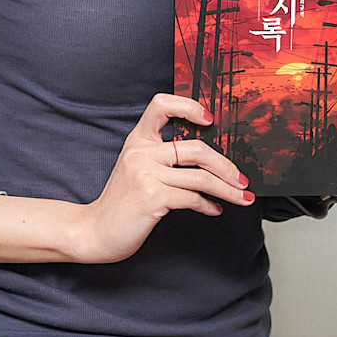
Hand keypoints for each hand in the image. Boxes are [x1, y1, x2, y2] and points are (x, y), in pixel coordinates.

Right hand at [68, 94, 251, 263]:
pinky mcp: (152, 197)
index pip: (161, 105)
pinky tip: (214, 209)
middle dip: (226, 166)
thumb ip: (164, 157)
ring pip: (201, 177)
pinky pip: (193, 198)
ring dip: (227, 189)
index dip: (188, 106)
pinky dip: (209, 205)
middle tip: (241, 179)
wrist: (95, 232)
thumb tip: (211, 158)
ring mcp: (146, 174)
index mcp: (138, 140)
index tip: (210, 120)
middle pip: (197, 148)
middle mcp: (141, 153)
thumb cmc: (123, 202)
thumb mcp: (138, 169)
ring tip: (241, 197)